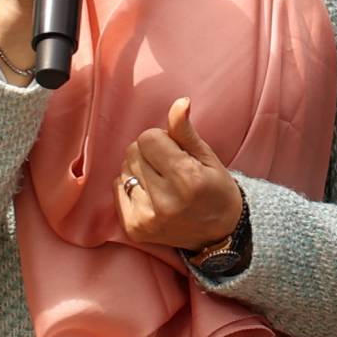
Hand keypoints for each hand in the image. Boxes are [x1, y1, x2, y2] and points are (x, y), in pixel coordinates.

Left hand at [116, 98, 243, 250]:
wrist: (219, 233)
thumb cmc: (215, 189)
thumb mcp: (207, 157)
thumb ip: (185, 131)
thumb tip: (179, 102)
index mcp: (187, 180)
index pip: (148, 138)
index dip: (162, 140)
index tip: (176, 152)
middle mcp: (165, 202)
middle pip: (133, 152)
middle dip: (149, 153)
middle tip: (169, 168)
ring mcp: (147, 218)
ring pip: (124, 169)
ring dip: (139, 170)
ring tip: (161, 183)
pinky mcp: (135, 229)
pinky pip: (117, 188)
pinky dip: (130, 186)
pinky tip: (150, 195)